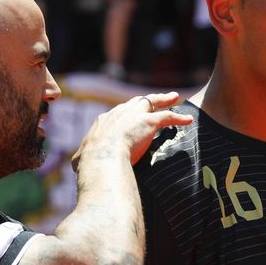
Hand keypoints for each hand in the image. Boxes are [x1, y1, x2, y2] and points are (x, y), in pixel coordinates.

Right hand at [72, 92, 193, 166]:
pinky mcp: (149, 121)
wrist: (102, 156)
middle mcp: (120, 113)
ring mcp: (135, 115)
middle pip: (137, 102)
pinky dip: (179, 118)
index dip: (127, 113)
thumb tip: (76, 166)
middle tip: (157, 98)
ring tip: (175, 98)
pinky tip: (189, 120)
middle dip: (147, 99)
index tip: (132, 115)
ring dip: (165, 99)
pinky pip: (168, 117)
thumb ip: (81, 160)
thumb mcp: (82, 159)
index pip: (119, 113)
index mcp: (105, 121)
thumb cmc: (91, 161)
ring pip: (153, 102)